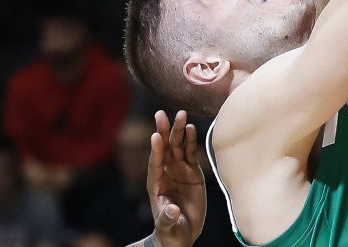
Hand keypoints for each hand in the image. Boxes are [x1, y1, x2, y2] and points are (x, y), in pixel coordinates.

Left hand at [148, 111, 204, 246]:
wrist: (182, 234)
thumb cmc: (171, 233)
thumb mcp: (168, 228)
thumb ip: (168, 218)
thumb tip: (172, 210)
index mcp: (156, 186)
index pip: (155, 164)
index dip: (156, 151)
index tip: (155, 136)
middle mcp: (166, 174)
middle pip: (165, 149)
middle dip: (164, 132)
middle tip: (162, 114)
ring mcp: (179, 171)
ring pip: (178, 147)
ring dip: (178, 131)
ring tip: (181, 114)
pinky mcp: (193, 172)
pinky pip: (191, 153)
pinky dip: (191, 140)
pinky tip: (191, 127)